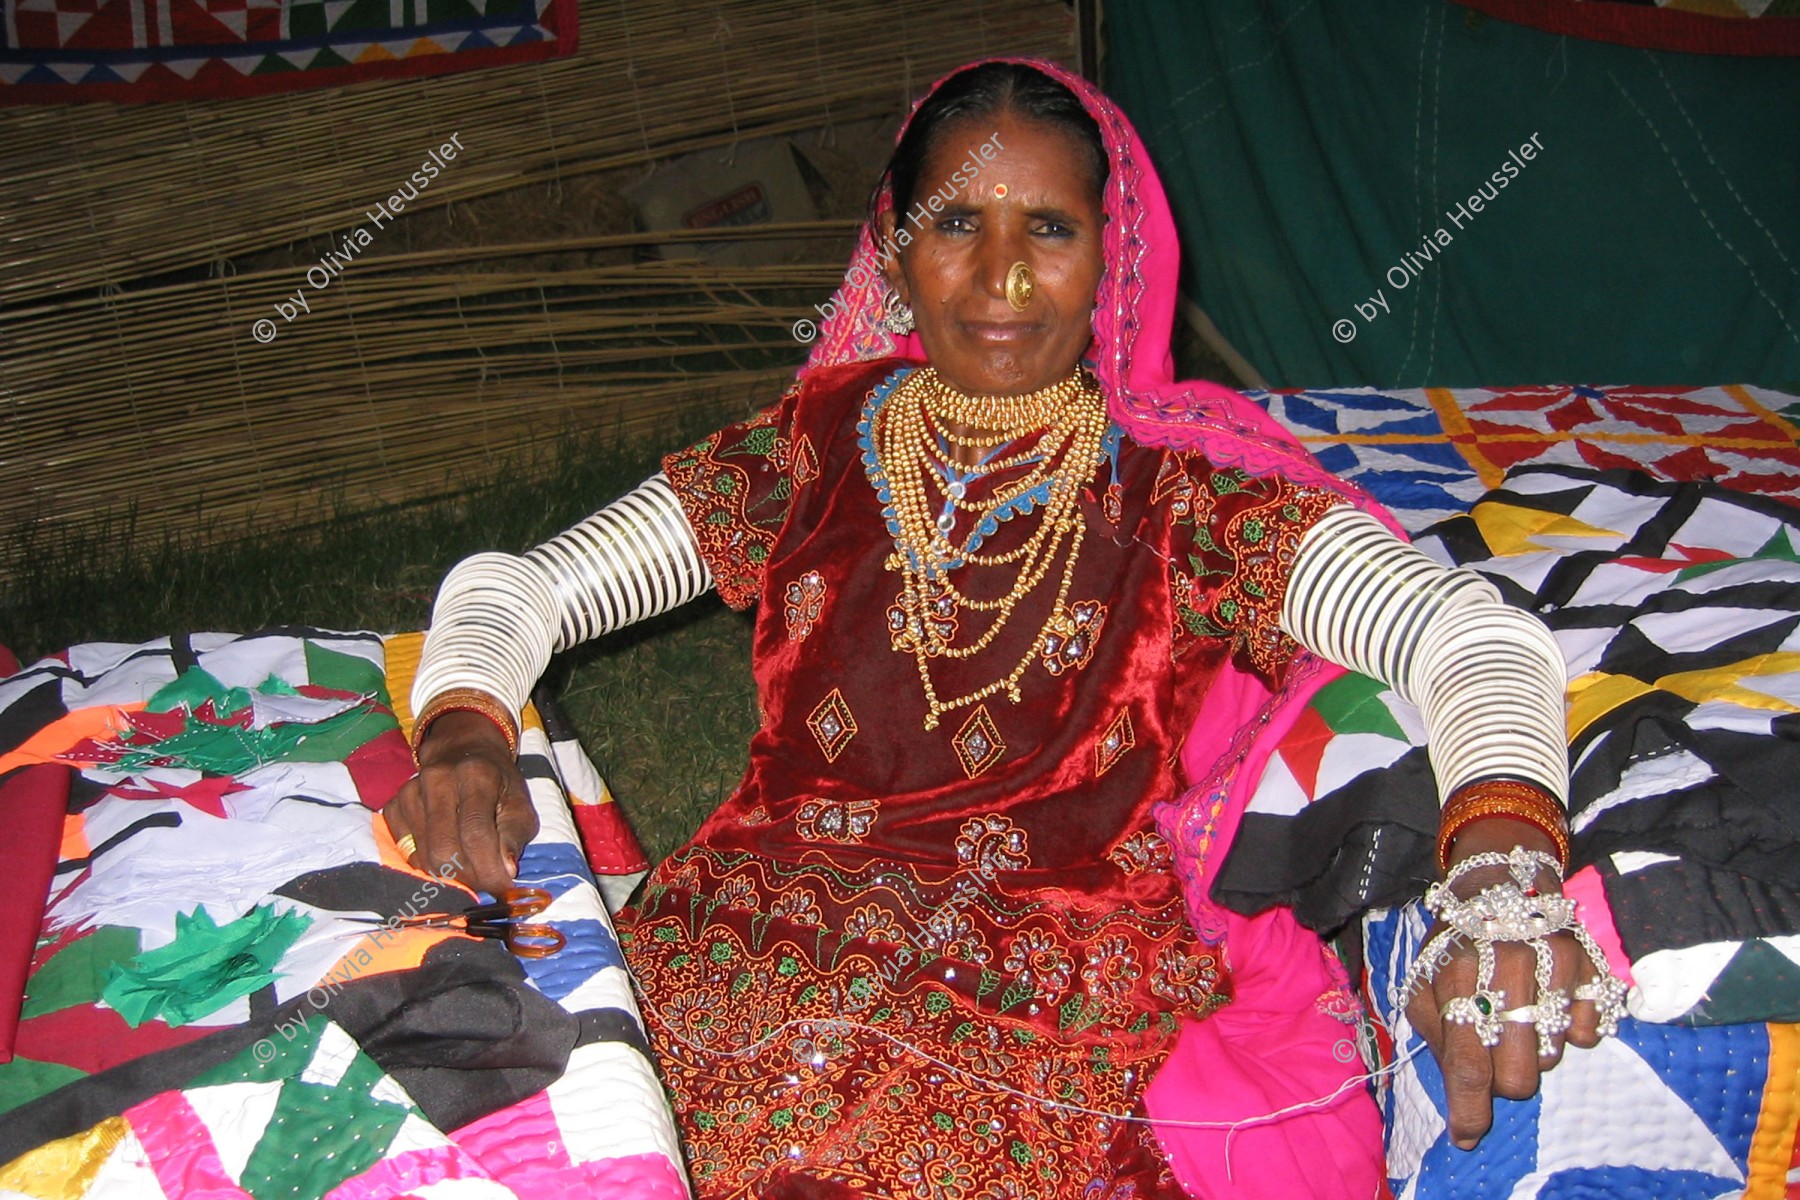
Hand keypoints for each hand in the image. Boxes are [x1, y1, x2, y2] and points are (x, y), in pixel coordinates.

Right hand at [382, 710, 537, 894]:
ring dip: (449, 875)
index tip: (502, 889)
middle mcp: (438, 779)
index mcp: (476, 775)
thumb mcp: (520, 803)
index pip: (476, 833)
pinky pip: (405, 852)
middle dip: (468, 877)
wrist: (463, 750)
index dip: (488, 869)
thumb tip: (506, 871)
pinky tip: (445, 853)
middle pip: (444, 850)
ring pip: (423, 856)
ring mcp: (410, 791)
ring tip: (469, 868)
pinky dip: (427, 864)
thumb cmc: (498, 783)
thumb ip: (515, 836)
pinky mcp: (393, 804)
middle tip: (485, 882)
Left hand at [1405, 819, 1603, 1149]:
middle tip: (1493, 1052)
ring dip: (1532, 1050)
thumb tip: (1459, 1092)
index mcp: (1458, 973)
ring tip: (1515, 1014)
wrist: (1500, 882)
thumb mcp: (1426, 980)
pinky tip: (1547, 1002)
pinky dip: (1568, 1031)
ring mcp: (1556, 967)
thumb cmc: (1456, 941)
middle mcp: (1510, 969)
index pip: (1468, 1063)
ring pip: (1553, 1058)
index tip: (1468, 1137)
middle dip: (1503, 1080)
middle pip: (1519, 1076)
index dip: (1469, 1110)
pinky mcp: (1592, 968)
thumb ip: (1435, 1033)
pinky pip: (1588, 1034)